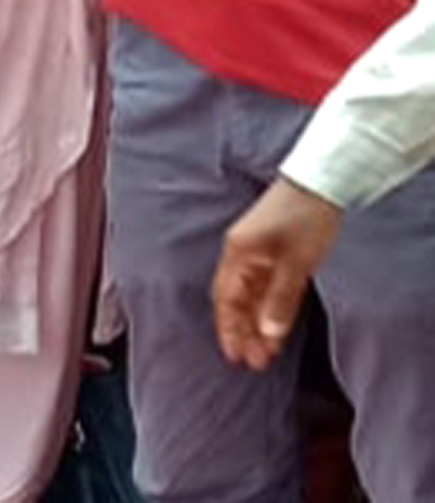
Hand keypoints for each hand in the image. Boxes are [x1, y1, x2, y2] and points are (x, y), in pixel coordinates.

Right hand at [214, 177, 345, 371]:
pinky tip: (275, 325)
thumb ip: (280, 300)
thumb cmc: (305, 218)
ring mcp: (255, 253)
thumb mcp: (297, 263)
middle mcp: (240, 255)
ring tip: (267, 352)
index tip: (236, 357)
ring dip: (256, 324)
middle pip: (235, 301)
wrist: (319, 184)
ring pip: (250, 296)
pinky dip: (268, 308)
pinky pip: (264, 287)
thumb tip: (268, 334)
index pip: (226, 300)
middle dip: (243, 333)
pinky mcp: (272, 252)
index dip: (229, 330)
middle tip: (254, 362)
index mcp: (238, 254)